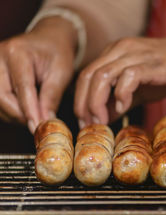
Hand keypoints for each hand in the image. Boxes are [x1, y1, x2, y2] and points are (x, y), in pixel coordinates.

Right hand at [0, 16, 75, 132]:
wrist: (49, 40)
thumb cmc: (57, 55)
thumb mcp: (62, 73)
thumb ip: (52, 97)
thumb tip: (45, 121)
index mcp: (18, 52)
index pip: (22, 87)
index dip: (30, 110)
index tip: (38, 126)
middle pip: (2, 96)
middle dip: (20, 115)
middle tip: (39, 124)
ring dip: (14, 115)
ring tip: (36, 116)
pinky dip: (9, 111)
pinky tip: (26, 111)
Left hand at [74, 36, 165, 126]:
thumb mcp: (140, 87)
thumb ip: (120, 100)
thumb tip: (103, 118)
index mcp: (115, 52)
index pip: (87, 75)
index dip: (80, 100)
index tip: (85, 121)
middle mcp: (121, 50)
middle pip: (89, 76)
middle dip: (84, 104)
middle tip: (90, 125)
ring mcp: (136, 55)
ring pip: (103, 76)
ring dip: (98, 102)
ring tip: (104, 120)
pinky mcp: (151, 64)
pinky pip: (128, 77)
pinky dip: (122, 94)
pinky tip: (126, 106)